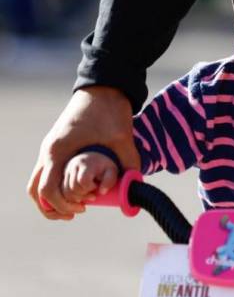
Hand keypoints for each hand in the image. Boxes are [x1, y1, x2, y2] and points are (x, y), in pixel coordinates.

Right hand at [28, 86, 139, 219]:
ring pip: (39, 180)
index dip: (62, 205)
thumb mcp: (122, 137)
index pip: (48, 190)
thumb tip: (136, 184)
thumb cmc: (110, 110)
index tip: (83, 209)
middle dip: (53, 206)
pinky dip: (56, 183)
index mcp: (58, 150)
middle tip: (77, 212)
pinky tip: (77, 188)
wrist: (104, 84)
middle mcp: (48, 150)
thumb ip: (129, 162)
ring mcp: (51, 146)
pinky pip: (48, 170)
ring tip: (77, 204)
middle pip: (36, 190)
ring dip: (53, 196)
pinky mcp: (58, 143)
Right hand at [62, 152, 119, 204]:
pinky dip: (68, 200)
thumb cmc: (104, 166)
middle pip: (72, 189)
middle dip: (83, 196)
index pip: (82, 181)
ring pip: (65, 193)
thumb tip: (102, 192)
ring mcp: (64, 173)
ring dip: (75, 200)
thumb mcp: (111, 171)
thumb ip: (110, 180)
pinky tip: (77, 201)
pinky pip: (61, 193)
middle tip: (93, 196)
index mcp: (84, 164)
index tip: (96, 187)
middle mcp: (71, 168)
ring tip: (85, 198)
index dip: (90, 188)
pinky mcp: (61, 178)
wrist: (94, 157)